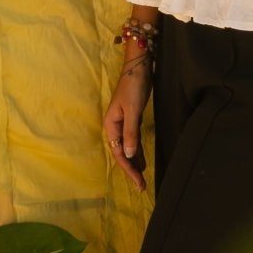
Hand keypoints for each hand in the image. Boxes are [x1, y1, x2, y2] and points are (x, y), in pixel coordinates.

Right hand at [102, 61, 150, 191]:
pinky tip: (142, 160)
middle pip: (122, 153)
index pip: (119, 152)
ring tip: (142, 178)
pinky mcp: (132, 119)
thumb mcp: (132, 110)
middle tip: (141, 186)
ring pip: (128, 148)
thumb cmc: (133, 86)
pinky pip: (134, 139)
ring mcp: (123, 123)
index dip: (128, 169)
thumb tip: (130, 155)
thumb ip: (131, 133)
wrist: (138, 67)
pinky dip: (138, 150)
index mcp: (110, 125)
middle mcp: (115, 126)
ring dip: (135, 162)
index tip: (138, 182)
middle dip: (131, 169)